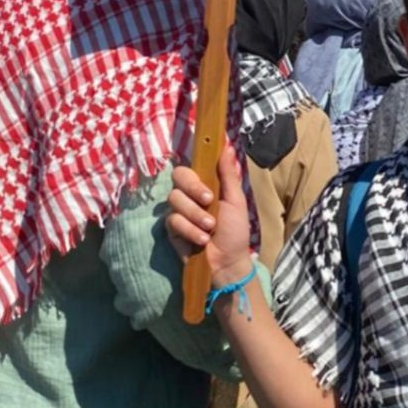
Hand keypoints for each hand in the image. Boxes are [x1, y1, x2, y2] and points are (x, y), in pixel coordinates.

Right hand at [167, 143, 252, 282]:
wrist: (228, 262)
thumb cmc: (235, 231)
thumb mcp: (236, 201)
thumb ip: (228, 174)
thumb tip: (227, 145)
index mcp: (205, 184)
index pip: (191, 167)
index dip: (195, 172)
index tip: (209, 186)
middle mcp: (189, 194)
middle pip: (178, 177)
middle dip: (194, 190)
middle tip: (209, 201)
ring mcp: (179, 211)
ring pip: (175, 199)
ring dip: (195, 214)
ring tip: (210, 227)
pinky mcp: (172, 228)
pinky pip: (173, 220)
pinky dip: (190, 230)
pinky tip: (201, 239)